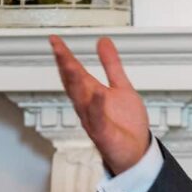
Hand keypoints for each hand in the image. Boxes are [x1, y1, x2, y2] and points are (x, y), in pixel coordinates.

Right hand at [49, 35, 151, 173]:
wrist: (136, 151)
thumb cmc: (126, 124)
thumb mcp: (121, 87)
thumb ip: (111, 65)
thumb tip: (103, 42)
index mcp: (92, 93)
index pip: (75, 72)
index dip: (65, 56)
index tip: (55, 40)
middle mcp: (88, 106)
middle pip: (73, 84)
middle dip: (65, 66)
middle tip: (57, 48)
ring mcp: (93, 120)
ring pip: (81, 100)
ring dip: (75, 83)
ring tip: (71, 65)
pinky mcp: (103, 134)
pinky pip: (98, 119)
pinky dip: (97, 107)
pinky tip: (97, 94)